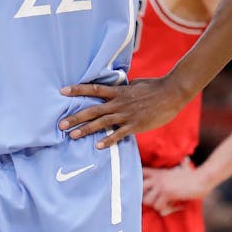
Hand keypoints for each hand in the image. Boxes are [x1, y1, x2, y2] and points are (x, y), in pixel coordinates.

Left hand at [58, 76, 188, 148]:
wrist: (171, 93)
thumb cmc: (154, 87)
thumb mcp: (135, 85)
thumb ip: (123, 89)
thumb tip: (116, 87)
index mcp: (118, 91)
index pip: (94, 89)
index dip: (77, 89)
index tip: (62, 91)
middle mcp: (119, 103)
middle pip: (93, 110)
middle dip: (76, 117)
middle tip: (61, 124)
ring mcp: (126, 114)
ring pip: (102, 123)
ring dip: (86, 129)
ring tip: (72, 135)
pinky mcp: (135, 125)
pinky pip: (119, 134)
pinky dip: (108, 140)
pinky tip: (98, 146)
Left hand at [143, 163, 210, 213]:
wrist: (202, 179)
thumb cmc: (192, 176)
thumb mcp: (178, 170)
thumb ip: (171, 171)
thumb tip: (182, 162)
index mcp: (158, 172)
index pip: (140, 172)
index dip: (138, 180)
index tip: (144, 187)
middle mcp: (157, 178)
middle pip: (138, 188)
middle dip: (144, 196)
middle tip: (154, 200)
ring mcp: (161, 185)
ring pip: (146, 200)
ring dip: (154, 205)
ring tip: (164, 204)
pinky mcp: (167, 193)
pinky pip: (157, 206)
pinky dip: (164, 209)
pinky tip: (172, 206)